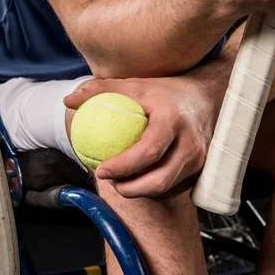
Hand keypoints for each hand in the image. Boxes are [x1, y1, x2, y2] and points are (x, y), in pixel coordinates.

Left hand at [64, 75, 219, 198]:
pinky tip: (138, 178)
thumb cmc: (165, 91)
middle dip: (129, 189)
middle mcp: (191, 142)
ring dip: (139, 190)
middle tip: (109, 180)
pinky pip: (173, 188)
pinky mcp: (201, 170)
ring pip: (165, 188)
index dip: (123, 167)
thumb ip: (101, 90)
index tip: (101, 169)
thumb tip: (69, 101)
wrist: (206, 97)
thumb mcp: (134, 84)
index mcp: (173, 120)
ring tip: (120, 179)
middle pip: (159, 180)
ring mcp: (199, 159)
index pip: (149, 151)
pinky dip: (152, 188)